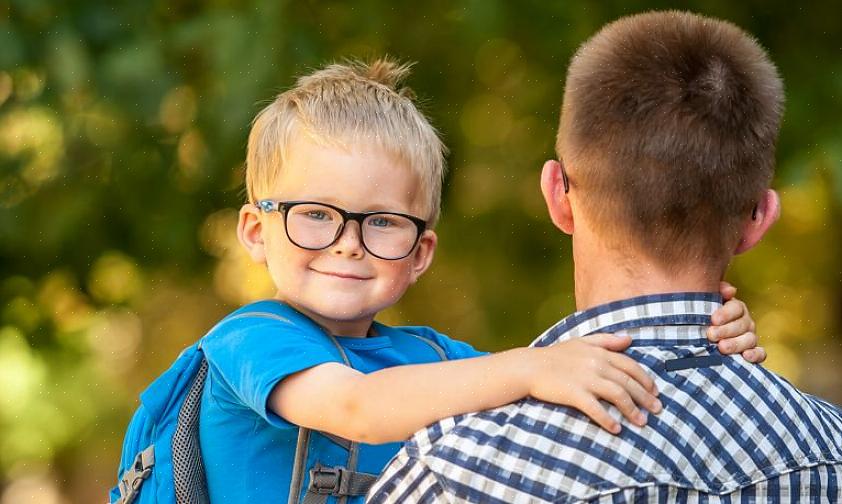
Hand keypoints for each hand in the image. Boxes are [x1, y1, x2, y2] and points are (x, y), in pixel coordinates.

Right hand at [528, 334, 660, 433]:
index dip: (645, 379)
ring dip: (632, 410)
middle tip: (658, 410)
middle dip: (646, 398)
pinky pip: (596, 409)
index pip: (631, 366)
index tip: (655, 391)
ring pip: (617, 395)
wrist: (529, 366)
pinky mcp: (574, 394)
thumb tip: (629, 339)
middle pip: (628, 382)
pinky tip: (616, 429)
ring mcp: (586, 379)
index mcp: (599, 352)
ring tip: (642, 422)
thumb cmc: (555, 355)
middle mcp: (596, 365)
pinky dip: (608, 420)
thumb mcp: (581, 341)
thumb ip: (606, 340)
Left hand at [708, 281, 765, 362]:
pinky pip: (760, 353)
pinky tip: (745, 356)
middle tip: (711, 335)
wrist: (703, 337)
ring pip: (750, 339)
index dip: (726, 313)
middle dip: (726, 330)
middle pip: (742, 324)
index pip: (736, 308)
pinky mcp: (753, 352)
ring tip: (721, 347)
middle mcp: (746, 322)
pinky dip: (755, 355)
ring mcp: (750, 337)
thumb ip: (717, 292)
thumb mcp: (705, 302)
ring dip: (736, 344)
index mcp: (736, 308)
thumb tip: (729, 290)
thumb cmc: (703, 317)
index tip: (713, 319)